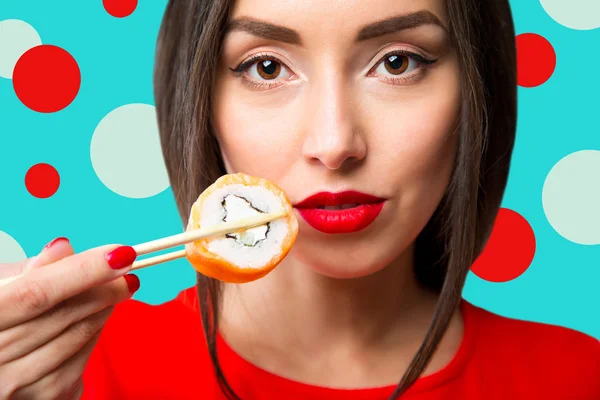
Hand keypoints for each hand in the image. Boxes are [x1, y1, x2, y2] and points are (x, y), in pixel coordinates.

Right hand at [0, 238, 138, 398]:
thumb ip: (31, 271)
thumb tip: (65, 247)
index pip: (38, 292)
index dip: (83, 271)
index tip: (122, 254)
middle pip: (63, 315)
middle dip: (104, 289)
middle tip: (126, 273)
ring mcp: (13, 386)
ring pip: (77, 338)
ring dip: (102, 311)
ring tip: (111, 293)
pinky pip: (80, 363)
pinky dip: (92, 336)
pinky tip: (93, 321)